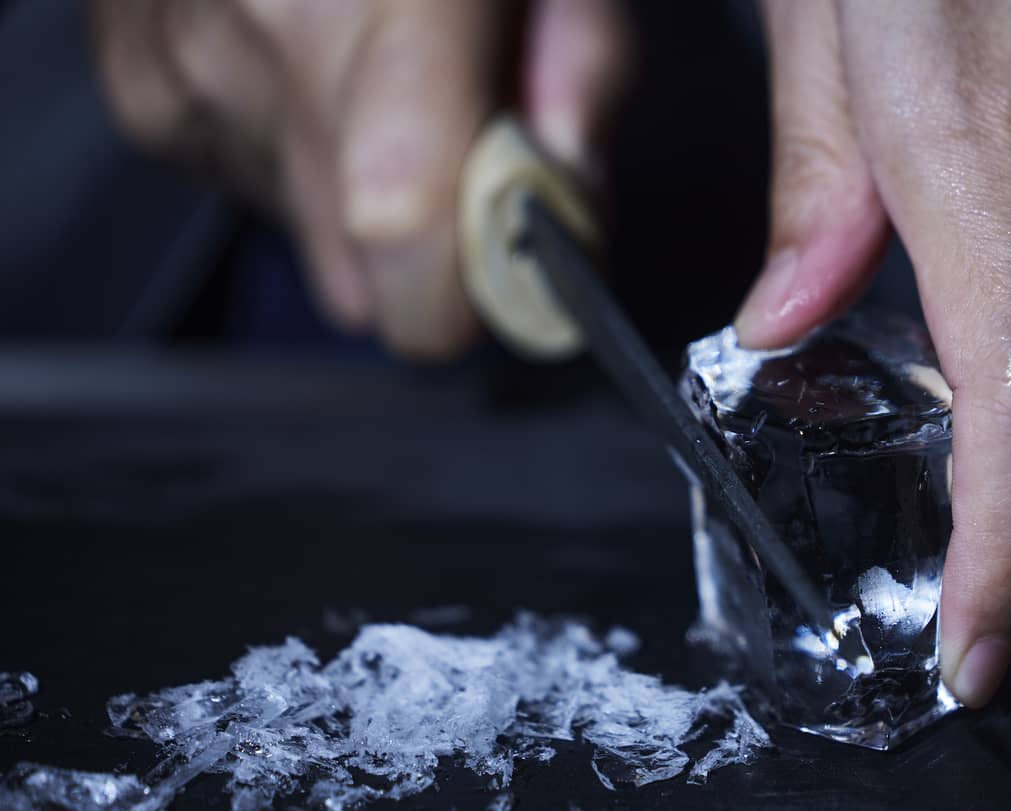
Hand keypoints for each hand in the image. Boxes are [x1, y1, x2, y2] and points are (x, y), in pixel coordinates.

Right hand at [90, 0, 631, 357]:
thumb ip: (583, 63)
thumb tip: (574, 194)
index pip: (405, 215)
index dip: (464, 295)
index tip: (515, 288)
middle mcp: (275, 33)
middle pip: (357, 274)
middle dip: (428, 256)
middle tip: (463, 155)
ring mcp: (194, 64)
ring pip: (304, 235)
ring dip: (358, 189)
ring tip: (382, 72)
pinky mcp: (145, 86)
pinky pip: (245, 181)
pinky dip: (292, 148)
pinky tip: (309, 65)